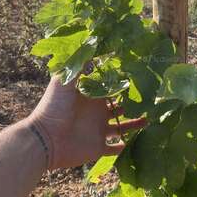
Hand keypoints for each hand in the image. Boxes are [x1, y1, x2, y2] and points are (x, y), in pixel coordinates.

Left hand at [27, 76, 144, 170]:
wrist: (46, 138)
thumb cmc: (54, 107)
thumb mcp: (64, 81)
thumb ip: (79, 66)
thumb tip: (92, 46)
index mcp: (90, 97)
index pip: (109, 88)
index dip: (121, 83)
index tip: (137, 76)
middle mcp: (97, 113)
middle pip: (119, 107)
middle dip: (132, 103)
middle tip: (150, 97)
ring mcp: (98, 130)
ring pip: (121, 127)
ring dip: (134, 124)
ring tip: (150, 119)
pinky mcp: (99, 147)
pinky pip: (115, 149)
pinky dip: (125, 147)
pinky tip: (138, 141)